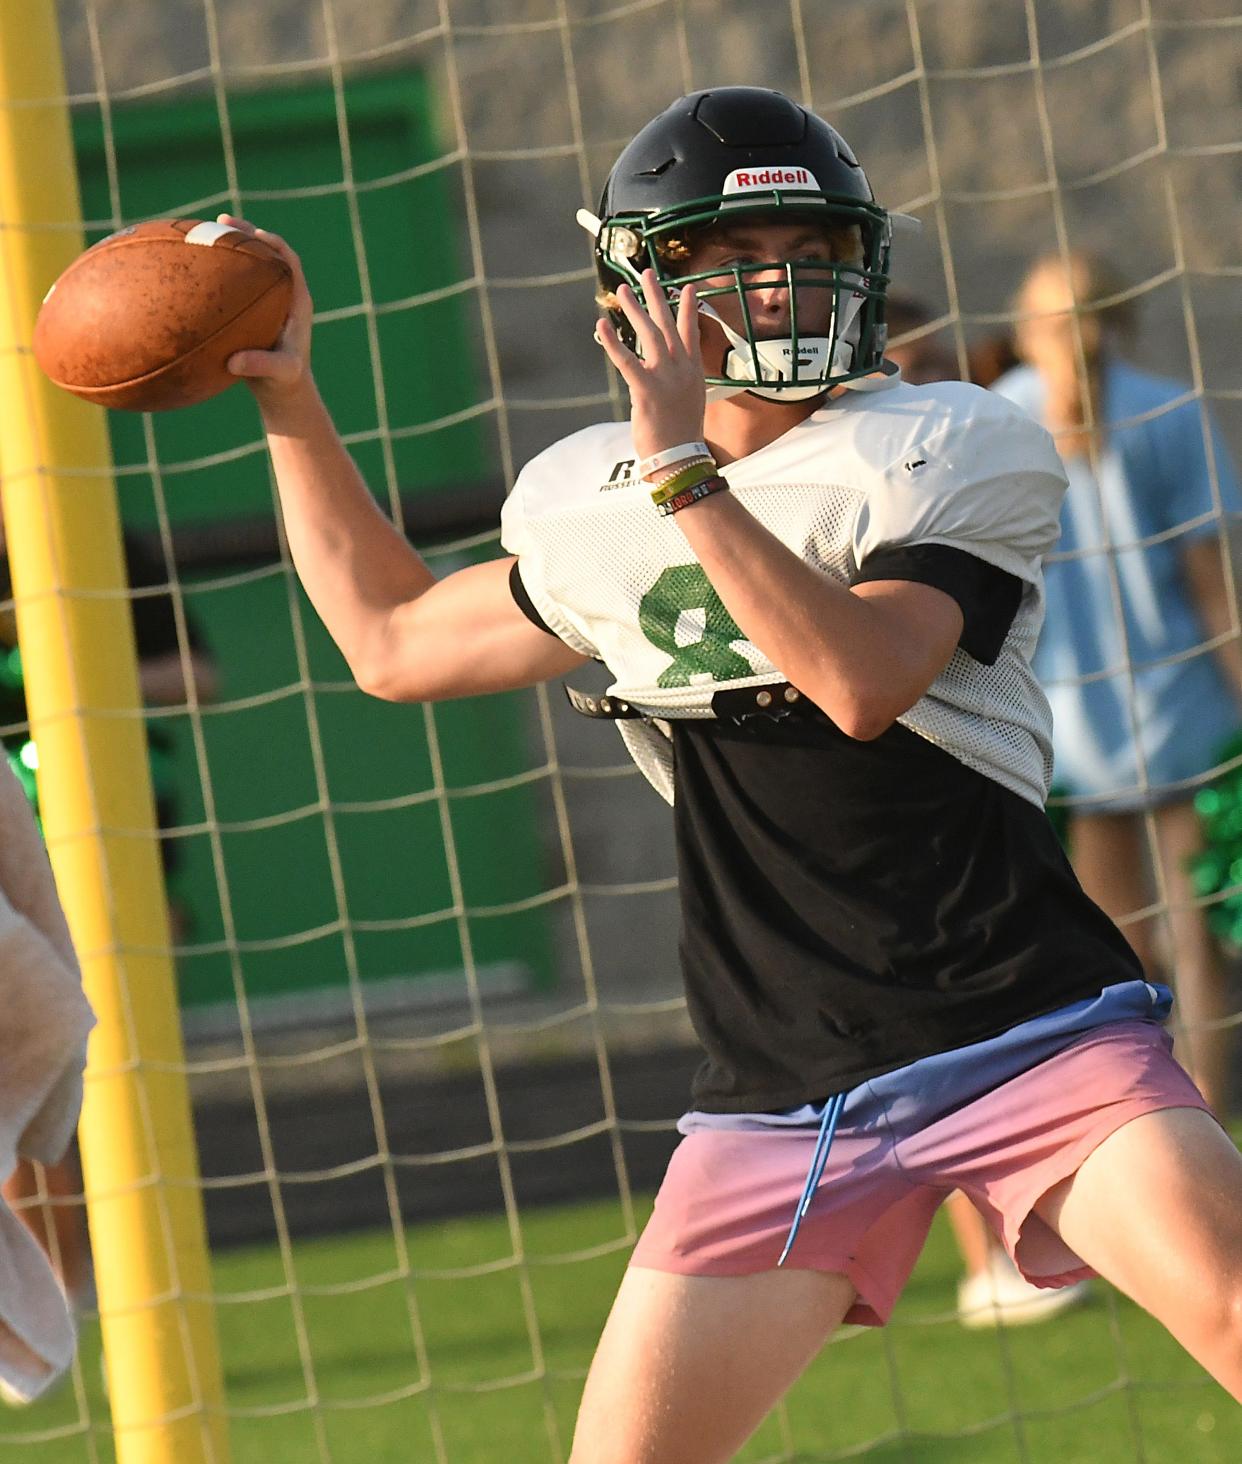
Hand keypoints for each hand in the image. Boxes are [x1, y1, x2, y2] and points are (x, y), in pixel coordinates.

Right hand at [218, 215, 313, 411]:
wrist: (282, 392)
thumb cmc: (286, 382)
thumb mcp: (279, 374)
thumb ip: (262, 366)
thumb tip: (235, 362)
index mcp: (297, 302)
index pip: (290, 262)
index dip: (275, 245)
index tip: (255, 235)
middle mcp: (282, 295)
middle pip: (268, 253)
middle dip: (246, 234)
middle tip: (222, 220)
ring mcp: (266, 300)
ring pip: (249, 264)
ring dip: (230, 245)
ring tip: (204, 229)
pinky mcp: (250, 309)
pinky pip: (233, 282)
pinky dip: (217, 270)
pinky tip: (193, 263)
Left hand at [594, 269, 705, 467]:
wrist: (680, 459)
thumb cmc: (681, 439)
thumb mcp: (688, 406)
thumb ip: (679, 387)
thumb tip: (667, 384)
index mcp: (694, 373)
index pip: (692, 333)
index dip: (688, 309)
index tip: (686, 288)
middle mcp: (682, 370)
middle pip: (668, 325)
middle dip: (656, 297)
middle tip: (646, 274)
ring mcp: (666, 378)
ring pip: (650, 334)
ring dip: (635, 309)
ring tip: (622, 291)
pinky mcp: (647, 390)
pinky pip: (626, 361)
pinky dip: (613, 342)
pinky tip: (602, 325)